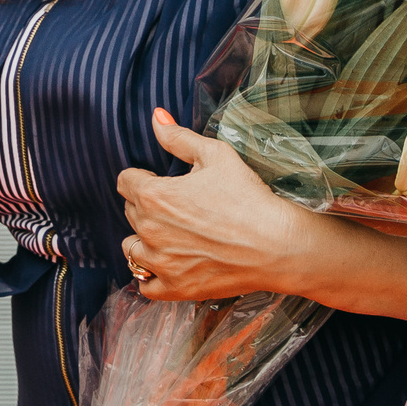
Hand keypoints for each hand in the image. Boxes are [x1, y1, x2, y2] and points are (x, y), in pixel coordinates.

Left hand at [116, 108, 307, 300]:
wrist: (280, 246)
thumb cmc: (249, 198)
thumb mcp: (216, 156)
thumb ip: (178, 137)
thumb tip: (156, 116)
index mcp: (153, 195)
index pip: (126, 181)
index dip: (144, 178)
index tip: (165, 182)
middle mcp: (149, 230)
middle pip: (130, 212)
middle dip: (148, 206)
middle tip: (180, 208)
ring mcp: (161, 263)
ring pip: (132, 248)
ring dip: (145, 240)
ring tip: (172, 236)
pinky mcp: (176, 288)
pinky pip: (145, 285)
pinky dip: (151, 276)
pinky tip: (167, 265)